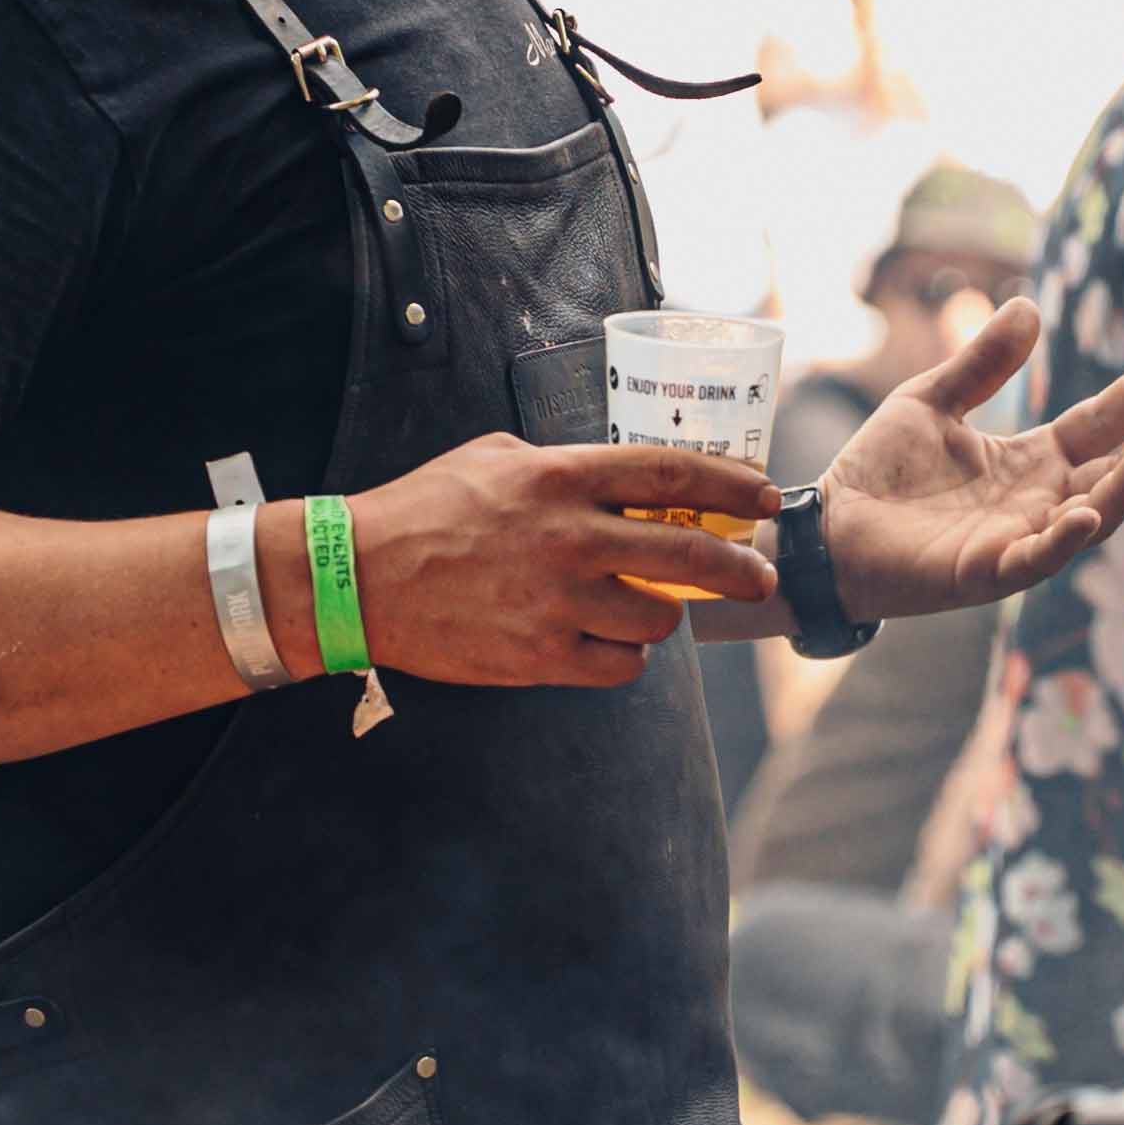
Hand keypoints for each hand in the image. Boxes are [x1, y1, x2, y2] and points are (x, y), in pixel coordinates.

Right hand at [341, 436, 780, 689]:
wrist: (359, 578)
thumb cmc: (425, 509)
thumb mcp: (496, 457)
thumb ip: (565, 468)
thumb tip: (625, 484)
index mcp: (560, 476)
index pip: (671, 473)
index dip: (731, 484)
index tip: (764, 496)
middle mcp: (569, 538)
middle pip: (689, 553)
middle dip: (741, 569)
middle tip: (761, 576)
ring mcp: (557, 602)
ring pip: (659, 619)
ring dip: (665, 615)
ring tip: (644, 607)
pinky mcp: (541, 657)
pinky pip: (620, 667)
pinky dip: (625, 657)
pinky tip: (606, 641)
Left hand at [822, 298, 1123, 620]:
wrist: (829, 527)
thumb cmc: (879, 470)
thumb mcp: (932, 400)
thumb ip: (982, 362)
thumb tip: (1028, 304)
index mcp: (1029, 461)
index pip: (1097, 425)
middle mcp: (1036, 502)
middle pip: (1108, 474)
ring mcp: (1017, 540)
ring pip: (1088, 518)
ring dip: (1122, 491)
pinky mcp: (986, 572)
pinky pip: (1037, 558)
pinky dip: (1064, 540)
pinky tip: (1086, 513)